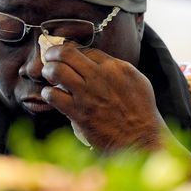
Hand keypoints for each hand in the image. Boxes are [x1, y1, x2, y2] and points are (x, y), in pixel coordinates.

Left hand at [40, 43, 167, 151]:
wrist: (140, 139)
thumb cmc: (141, 112)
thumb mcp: (137, 81)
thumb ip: (117, 70)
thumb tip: (98, 63)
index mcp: (116, 67)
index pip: (86, 50)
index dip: (74, 51)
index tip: (68, 56)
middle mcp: (100, 76)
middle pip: (67, 53)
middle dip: (54, 53)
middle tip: (50, 58)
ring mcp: (87, 94)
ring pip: (56, 70)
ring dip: (48, 70)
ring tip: (49, 75)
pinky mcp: (78, 112)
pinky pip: (53, 95)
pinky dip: (48, 93)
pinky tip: (52, 95)